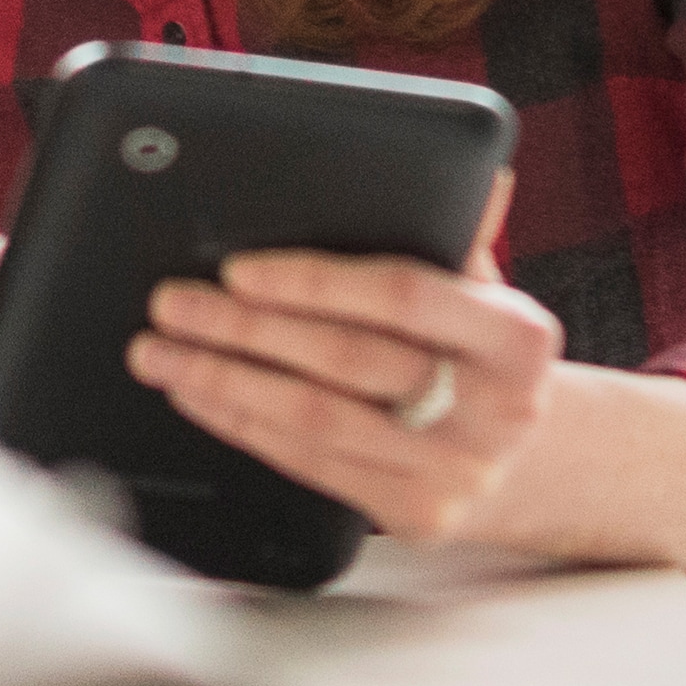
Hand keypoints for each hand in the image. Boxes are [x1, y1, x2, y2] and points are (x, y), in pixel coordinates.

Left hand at [121, 179, 568, 548]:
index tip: (240, 269)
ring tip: (161, 351)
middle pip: (347, 360)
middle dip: (246, 328)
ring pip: (316, 418)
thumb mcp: (482, 291)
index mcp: (517, 337)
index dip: (316, 281)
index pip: (403, 296)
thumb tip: (471, 172)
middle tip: (173, 304)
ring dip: (224, 380)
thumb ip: (455, 234)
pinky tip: (199, 395)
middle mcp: (495, 409)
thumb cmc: (477, 355)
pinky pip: (308, 462)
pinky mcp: (415, 513)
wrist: (524, 462)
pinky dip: (242, 424)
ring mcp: (454, 469)